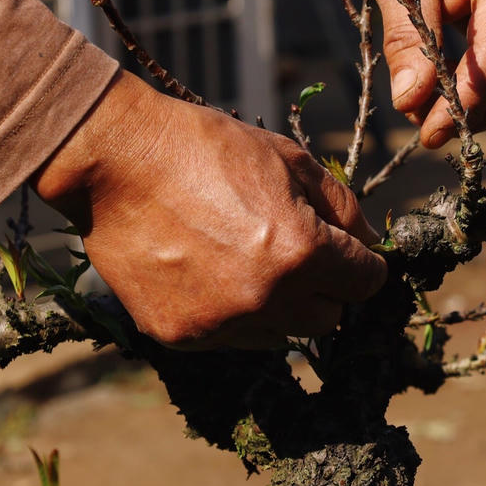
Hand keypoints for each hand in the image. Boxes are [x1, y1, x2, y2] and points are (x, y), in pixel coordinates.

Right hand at [32, 71, 387, 348]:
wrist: (115, 160)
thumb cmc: (206, 148)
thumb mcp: (288, 159)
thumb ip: (341, 206)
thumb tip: (370, 243)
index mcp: (302, 250)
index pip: (366, 282)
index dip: (362, 262)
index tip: (348, 251)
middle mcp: (267, 298)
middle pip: (329, 318)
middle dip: (323, 288)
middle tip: (295, 252)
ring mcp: (221, 323)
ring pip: (282, 335)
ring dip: (278, 304)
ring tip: (244, 257)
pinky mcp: (181, 336)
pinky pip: (231, 338)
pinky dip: (231, 313)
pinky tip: (206, 270)